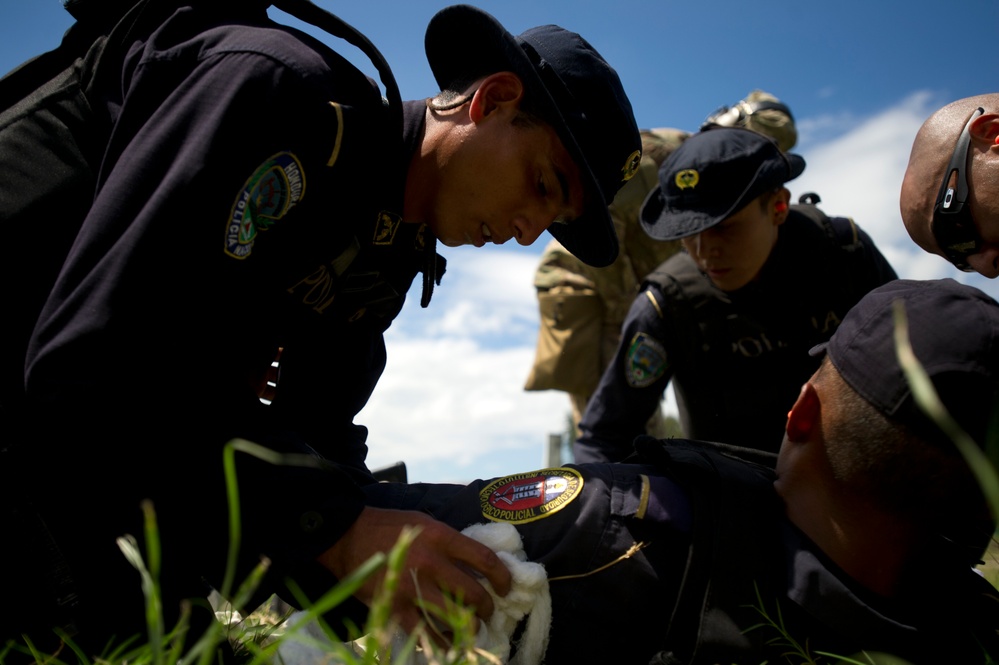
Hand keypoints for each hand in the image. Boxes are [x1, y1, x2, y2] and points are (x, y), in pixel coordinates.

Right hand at [317, 506, 511, 633]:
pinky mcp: (395, 606)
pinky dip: (440, 643)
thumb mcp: (424, 523)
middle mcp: (430, 562)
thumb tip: (477, 560)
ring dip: (469, 626)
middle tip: (488, 611)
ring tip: (472, 628)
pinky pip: (425, 632)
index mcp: (440, 537)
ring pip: (455, 616)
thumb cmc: (388, 527)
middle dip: (487, 607)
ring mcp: (412, 586)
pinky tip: (448, 644)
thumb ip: (449, 541)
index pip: (485, 558)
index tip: (506, 587)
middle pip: (473, 592)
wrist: (347, 536)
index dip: (503, 576)